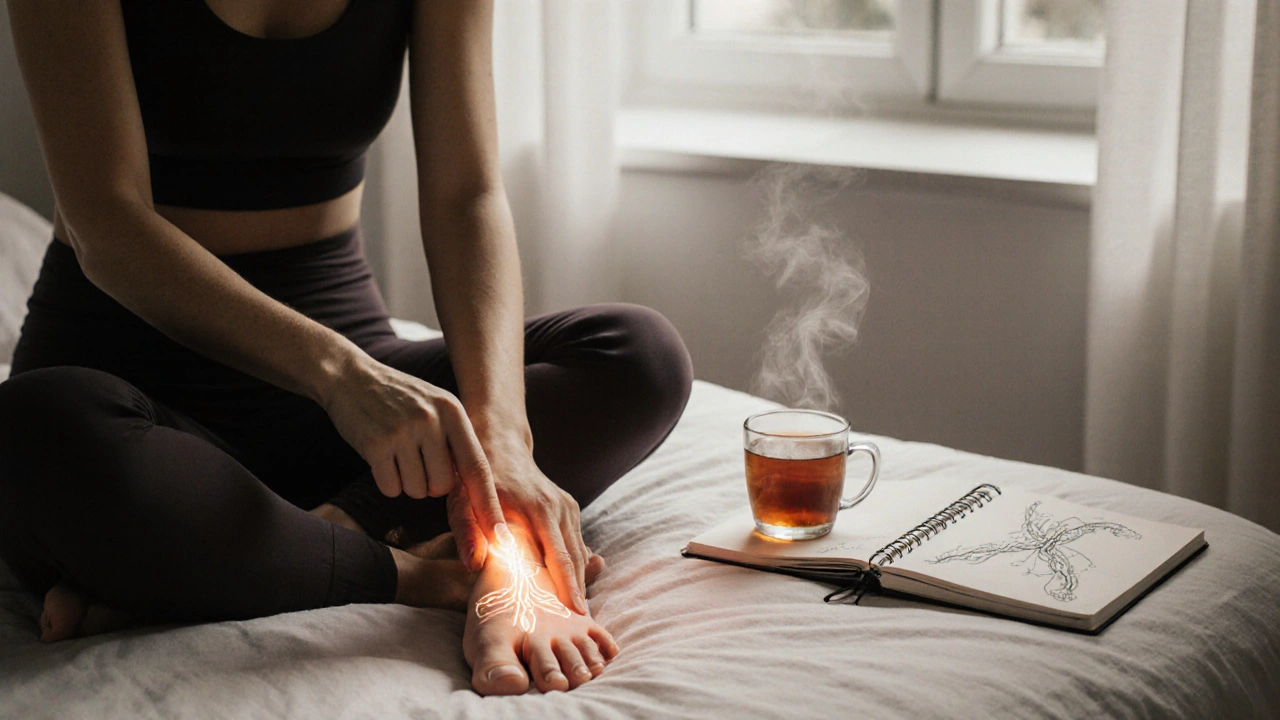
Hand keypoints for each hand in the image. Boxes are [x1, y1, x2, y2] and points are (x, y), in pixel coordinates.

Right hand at [322, 354, 505, 540]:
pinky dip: (387, 481)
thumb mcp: (437, 406)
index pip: (478, 468)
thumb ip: (457, 441)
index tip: (499, 538)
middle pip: (444, 487)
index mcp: (453, 412)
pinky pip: (391, 488)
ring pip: (417, 490)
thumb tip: (478, 491)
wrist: (351, 377)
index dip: (489, 506)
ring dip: (407, 482)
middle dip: (431, 485)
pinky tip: (381, 457)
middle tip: (416, 459)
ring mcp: (403, 432)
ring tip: (398, 452)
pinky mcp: (376, 445)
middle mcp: (431, 421)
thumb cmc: (400, 399)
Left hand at [448, 432, 590, 614]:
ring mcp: (567, 506)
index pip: (558, 555)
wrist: (498, 446)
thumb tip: (474, 564)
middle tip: (580, 623)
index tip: (575, 612)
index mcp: (536, 507)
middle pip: (575, 558)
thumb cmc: (475, 480)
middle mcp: (558, 506)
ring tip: (575, 612)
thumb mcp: (462, 503)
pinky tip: (569, 588)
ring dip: (578, 581)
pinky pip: (575, 543)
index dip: (566, 586)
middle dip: (578, 591)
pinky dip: (574, 566)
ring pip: (579, 552)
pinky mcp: (569, 509)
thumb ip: (468, 534)